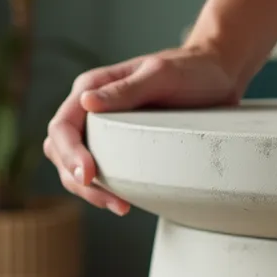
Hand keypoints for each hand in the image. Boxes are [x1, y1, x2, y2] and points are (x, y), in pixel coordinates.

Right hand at [44, 45, 244, 214]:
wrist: (217, 75)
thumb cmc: (191, 70)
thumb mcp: (161, 76)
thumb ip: (125, 89)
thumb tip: (87, 103)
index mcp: (92, 87)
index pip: (62, 126)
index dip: (69, 154)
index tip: (87, 175)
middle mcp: (91, 108)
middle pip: (60, 150)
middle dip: (77, 179)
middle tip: (111, 201)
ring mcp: (104, 128)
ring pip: (74, 165)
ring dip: (89, 190)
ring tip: (119, 206)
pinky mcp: (119, 144)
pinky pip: (98, 170)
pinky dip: (103, 188)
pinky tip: (123, 200)